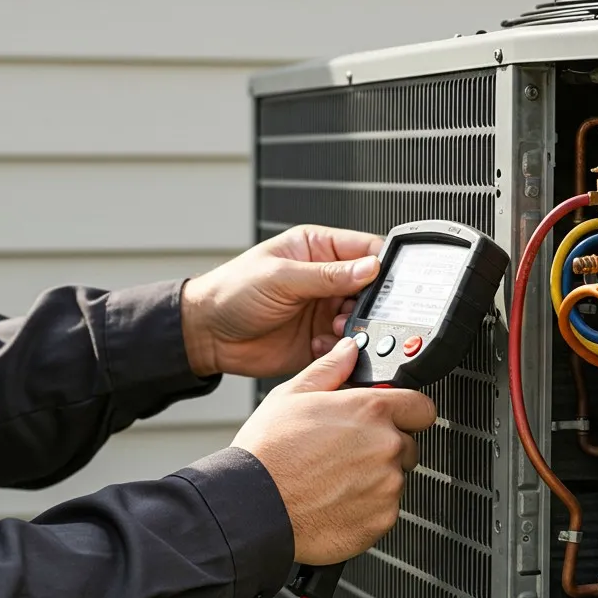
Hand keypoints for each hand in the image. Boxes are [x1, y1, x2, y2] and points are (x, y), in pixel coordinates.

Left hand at [181, 225, 381, 377]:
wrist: (207, 335)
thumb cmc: (231, 292)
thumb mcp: (281, 277)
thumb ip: (327, 275)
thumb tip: (370, 267)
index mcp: (317, 249)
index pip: (365, 249)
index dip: (382, 264)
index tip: (389, 281)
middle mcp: (325, 279)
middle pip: (370, 288)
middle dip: (371, 302)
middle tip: (357, 311)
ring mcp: (323, 310)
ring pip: (362, 319)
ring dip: (355, 327)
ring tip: (335, 328)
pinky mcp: (319, 340)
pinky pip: (345, 346)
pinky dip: (340, 348)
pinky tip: (321, 344)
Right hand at [232, 338, 436, 565]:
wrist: (254, 507)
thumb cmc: (268, 453)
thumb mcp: (291, 395)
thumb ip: (330, 369)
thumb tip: (348, 351)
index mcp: (371, 410)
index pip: (421, 407)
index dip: (406, 411)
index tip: (392, 418)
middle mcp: (386, 447)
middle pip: (408, 444)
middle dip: (385, 446)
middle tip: (348, 451)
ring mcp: (387, 486)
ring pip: (395, 478)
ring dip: (374, 478)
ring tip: (334, 477)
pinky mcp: (382, 519)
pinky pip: (385, 509)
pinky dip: (366, 507)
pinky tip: (335, 499)